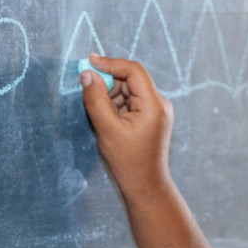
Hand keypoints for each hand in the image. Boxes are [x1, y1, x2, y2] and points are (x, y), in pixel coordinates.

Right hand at [80, 53, 173, 199]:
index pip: (134, 71)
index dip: (111, 63)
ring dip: (112, 95)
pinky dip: (118, 104)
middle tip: (88, 91)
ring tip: (102, 117)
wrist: (146, 185)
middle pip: (132, 79)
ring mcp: (158, 110)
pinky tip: (109, 120)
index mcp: (154, 104)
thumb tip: (87, 74)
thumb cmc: (128, 162)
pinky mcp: (152, 117)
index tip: (89, 61)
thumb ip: (96, 100)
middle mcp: (160, 103)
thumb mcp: (106, 129)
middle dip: (109, 82)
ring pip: (130, 90)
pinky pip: (133, 101)